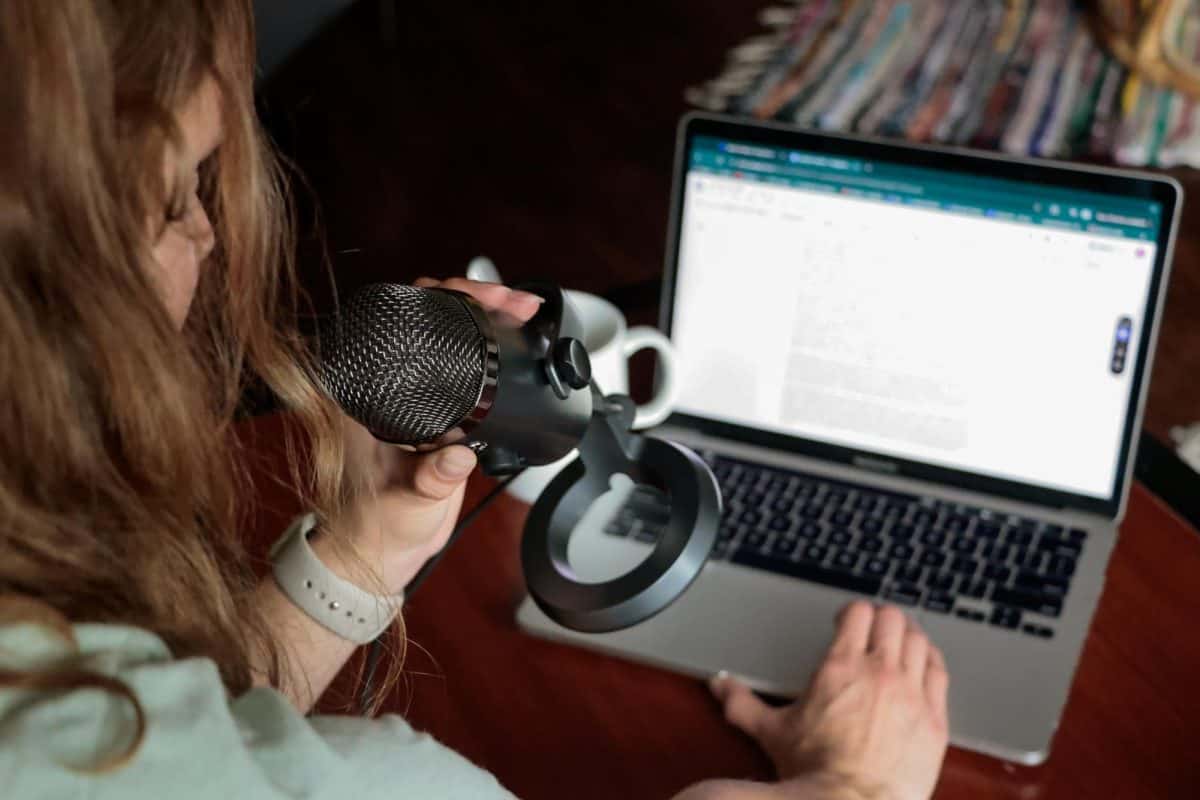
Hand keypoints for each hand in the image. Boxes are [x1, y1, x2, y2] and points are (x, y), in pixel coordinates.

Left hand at [317, 278, 543, 594]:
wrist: (384, 551)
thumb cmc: (375, 524)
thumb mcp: (406, 499)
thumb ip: (431, 479)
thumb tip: (457, 455)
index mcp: (366, 393)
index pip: (398, 323)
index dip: (437, 298)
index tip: (475, 298)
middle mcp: (388, 386)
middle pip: (429, 318)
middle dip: (474, 299)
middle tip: (511, 301)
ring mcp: (416, 397)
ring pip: (451, 338)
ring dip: (486, 318)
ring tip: (521, 310)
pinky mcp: (442, 414)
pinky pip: (468, 369)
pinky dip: (493, 351)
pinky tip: (515, 339)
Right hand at [709, 602, 948, 799]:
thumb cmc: (813, 772)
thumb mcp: (772, 732)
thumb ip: (743, 703)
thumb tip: (719, 686)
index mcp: (841, 667)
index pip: (858, 612)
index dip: (852, 611)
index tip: (847, 621)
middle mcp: (880, 672)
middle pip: (892, 620)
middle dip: (881, 619)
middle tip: (874, 629)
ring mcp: (911, 693)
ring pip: (919, 640)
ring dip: (909, 636)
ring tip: (900, 644)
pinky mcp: (934, 718)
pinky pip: (940, 672)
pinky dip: (932, 661)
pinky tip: (925, 665)